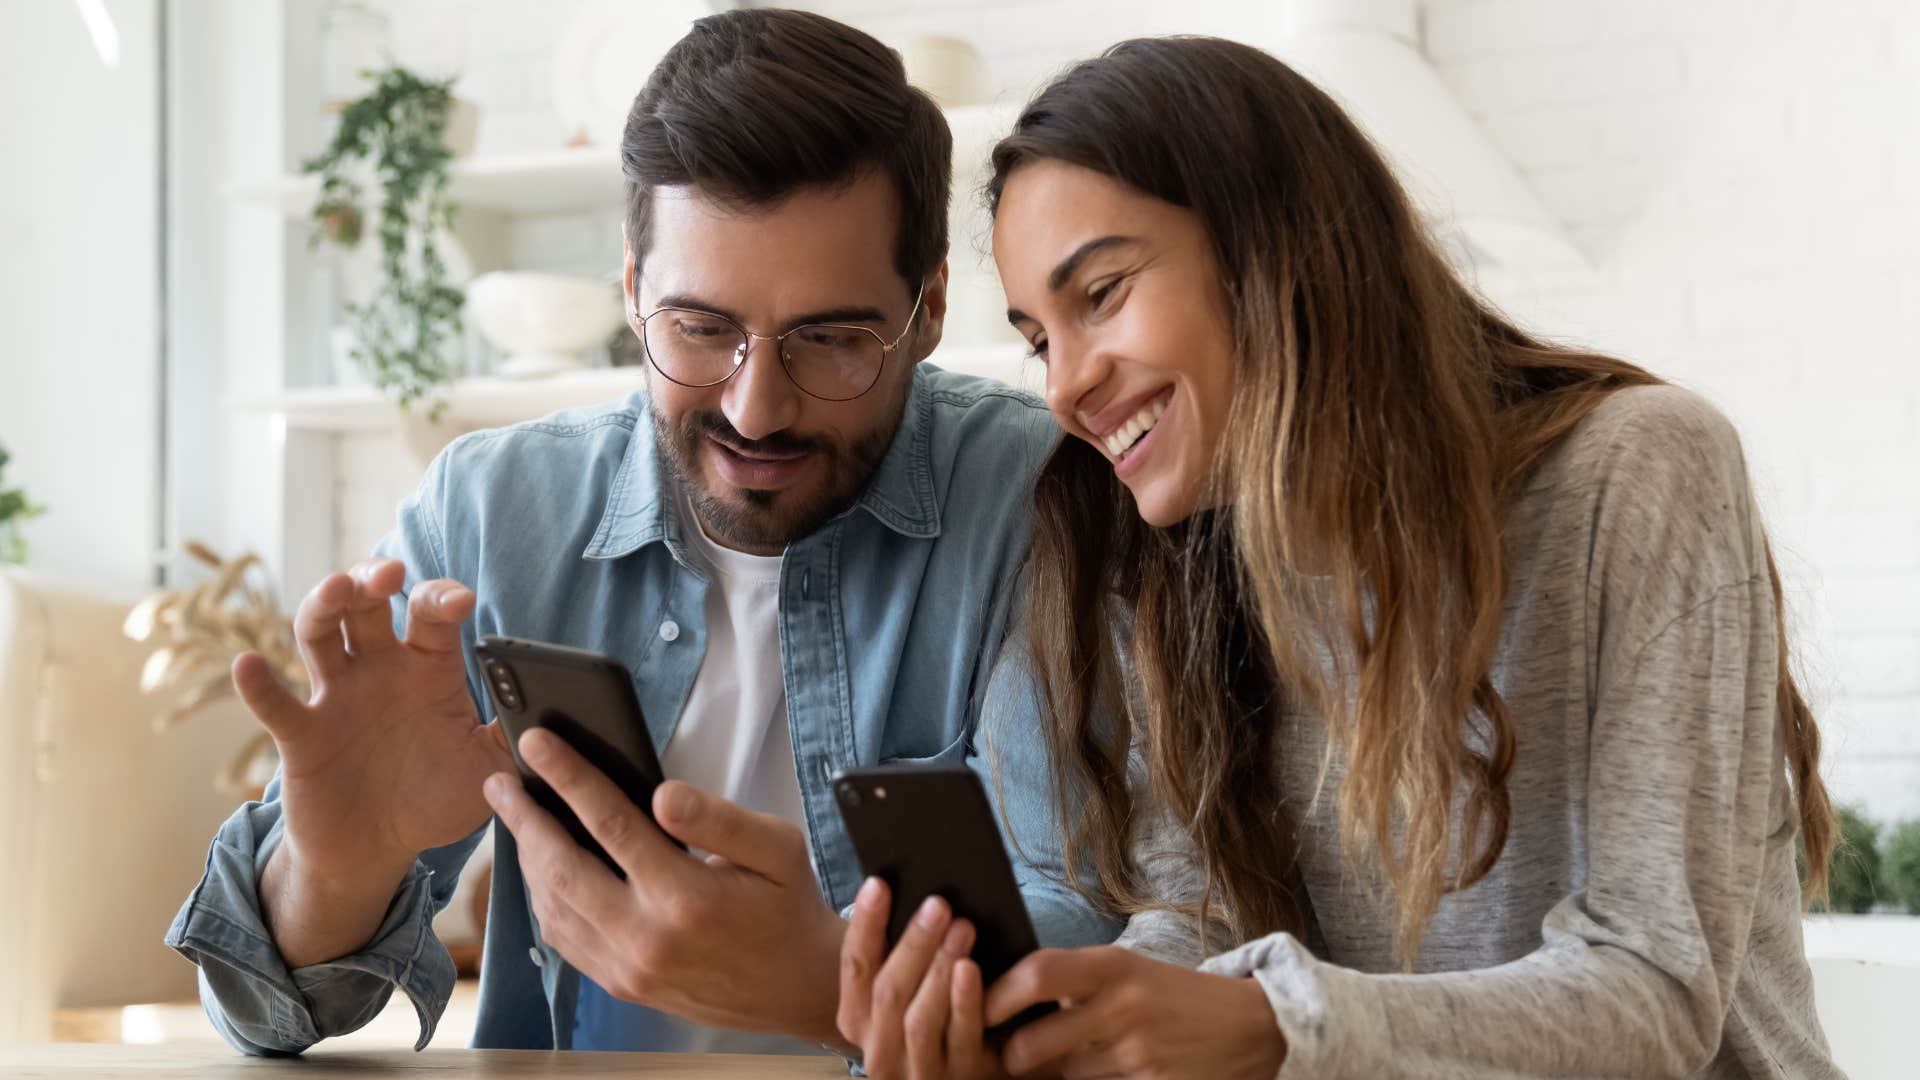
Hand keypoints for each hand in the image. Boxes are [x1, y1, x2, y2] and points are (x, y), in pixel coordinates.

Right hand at [240, 559, 510, 872]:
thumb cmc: (435, 800)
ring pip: (319, 632)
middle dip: (374, 578)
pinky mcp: (302, 734)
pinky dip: (258, 684)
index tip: (460, 602)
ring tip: (336, 591)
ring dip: (322, 604)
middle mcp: (380, 670)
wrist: (379, 852)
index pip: (432, 615)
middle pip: (368, 604)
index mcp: (428, 669)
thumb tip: (555, 716)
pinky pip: (274, 703)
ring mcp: (336, 696)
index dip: (442, 598)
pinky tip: (249, 665)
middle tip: (390, 574)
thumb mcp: (489, 770)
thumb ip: (518, 739)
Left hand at [483, 728, 846, 1042]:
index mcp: (687, 895)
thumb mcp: (779, 847)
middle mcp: (647, 937)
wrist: (799, 988)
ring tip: (515, 816)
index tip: (536, 743)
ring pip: (552, 906)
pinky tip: (540, 867)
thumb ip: (719, 817)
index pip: (610, 823)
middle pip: (560, 867)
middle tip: (499, 780)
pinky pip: (562, 938)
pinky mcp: (621, 984)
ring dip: (526, 857)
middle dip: (524, 817)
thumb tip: (663, 793)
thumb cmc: (788, 906)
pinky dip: (542, 898)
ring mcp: (628, 967)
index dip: (568, 777)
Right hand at [837, 876, 1006, 1079]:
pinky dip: (964, 1002)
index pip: (854, 966)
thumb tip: (915, 893)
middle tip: (938, 904)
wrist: (961, 1073)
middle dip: (913, 944)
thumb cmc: (935, 1020)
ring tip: (963, 928)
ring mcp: (916, 1070)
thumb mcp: (906, 994)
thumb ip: (902, 958)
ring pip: (919, 1018)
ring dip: (939, 969)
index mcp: (857, 1019)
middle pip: (888, 991)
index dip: (866, 924)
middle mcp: (878, 1049)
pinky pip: (959, 1038)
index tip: (878, 884)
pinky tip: (970, 969)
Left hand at [985, 947, 1285, 1078]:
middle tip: (1005, 1056)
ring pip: (1065, 1075)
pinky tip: (1112, 1070)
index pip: (1036, 974)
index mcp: (1112, 965)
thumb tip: (1005, 994)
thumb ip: (1074, 980)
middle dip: (1013, 1057)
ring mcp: (1137, 1051)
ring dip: (1060, 1074)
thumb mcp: (1127, 970)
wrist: (1251, 1026)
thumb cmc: (1174, 995)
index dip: (996, 995)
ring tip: (1077, 1058)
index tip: (976, 1008)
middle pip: (1033, 1043)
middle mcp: (1122, 1004)